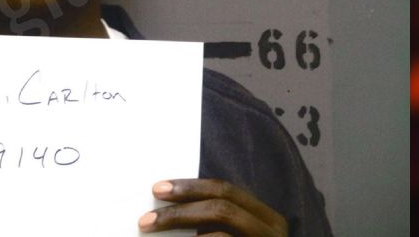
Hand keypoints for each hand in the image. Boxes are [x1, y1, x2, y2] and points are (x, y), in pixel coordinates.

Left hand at [137, 178, 287, 235]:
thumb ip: (210, 221)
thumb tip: (167, 208)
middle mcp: (271, 231)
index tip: (157, 189)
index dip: (190, 187)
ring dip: (183, 231)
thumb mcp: (231, 233)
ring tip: (154, 233)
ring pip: (220, 235)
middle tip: (146, 220)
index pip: (226, 190)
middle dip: (180, 212)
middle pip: (222, 209)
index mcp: (265, 216)